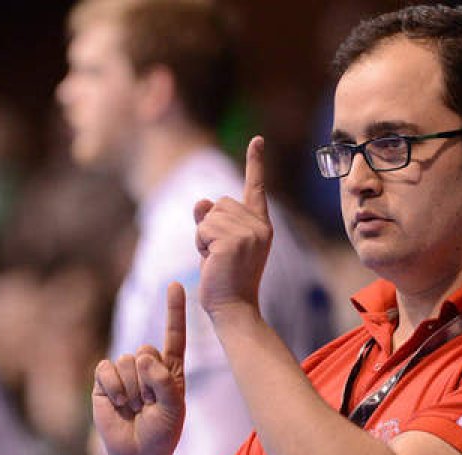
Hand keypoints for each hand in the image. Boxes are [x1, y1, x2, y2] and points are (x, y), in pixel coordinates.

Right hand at [92, 283, 186, 454]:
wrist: (139, 453)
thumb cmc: (162, 431)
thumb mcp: (174, 406)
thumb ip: (163, 379)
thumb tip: (142, 355)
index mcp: (170, 368)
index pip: (174, 335)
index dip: (174, 310)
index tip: (175, 284)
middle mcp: (147, 365)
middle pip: (146, 350)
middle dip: (149, 381)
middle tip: (150, 404)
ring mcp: (125, 372)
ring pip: (127, 361)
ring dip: (132, 390)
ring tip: (136, 407)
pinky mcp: (104, 380)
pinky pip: (106, 369)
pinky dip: (115, 388)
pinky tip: (119, 404)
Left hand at [194, 136, 272, 320]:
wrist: (233, 307)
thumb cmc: (225, 278)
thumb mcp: (218, 243)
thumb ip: (211, 219)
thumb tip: (201, 200)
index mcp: (261, 225)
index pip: (256, 188)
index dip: (255, 162)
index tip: (257, 139)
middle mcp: (259, 225)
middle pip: (219, 202)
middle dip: (209, 226)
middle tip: (220, 254)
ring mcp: (248, 232)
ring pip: (208, 216)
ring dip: (203, 237)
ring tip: (218, 260)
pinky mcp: (232, 241)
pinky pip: (202, 229)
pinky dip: (200, 245)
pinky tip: (213, 262)